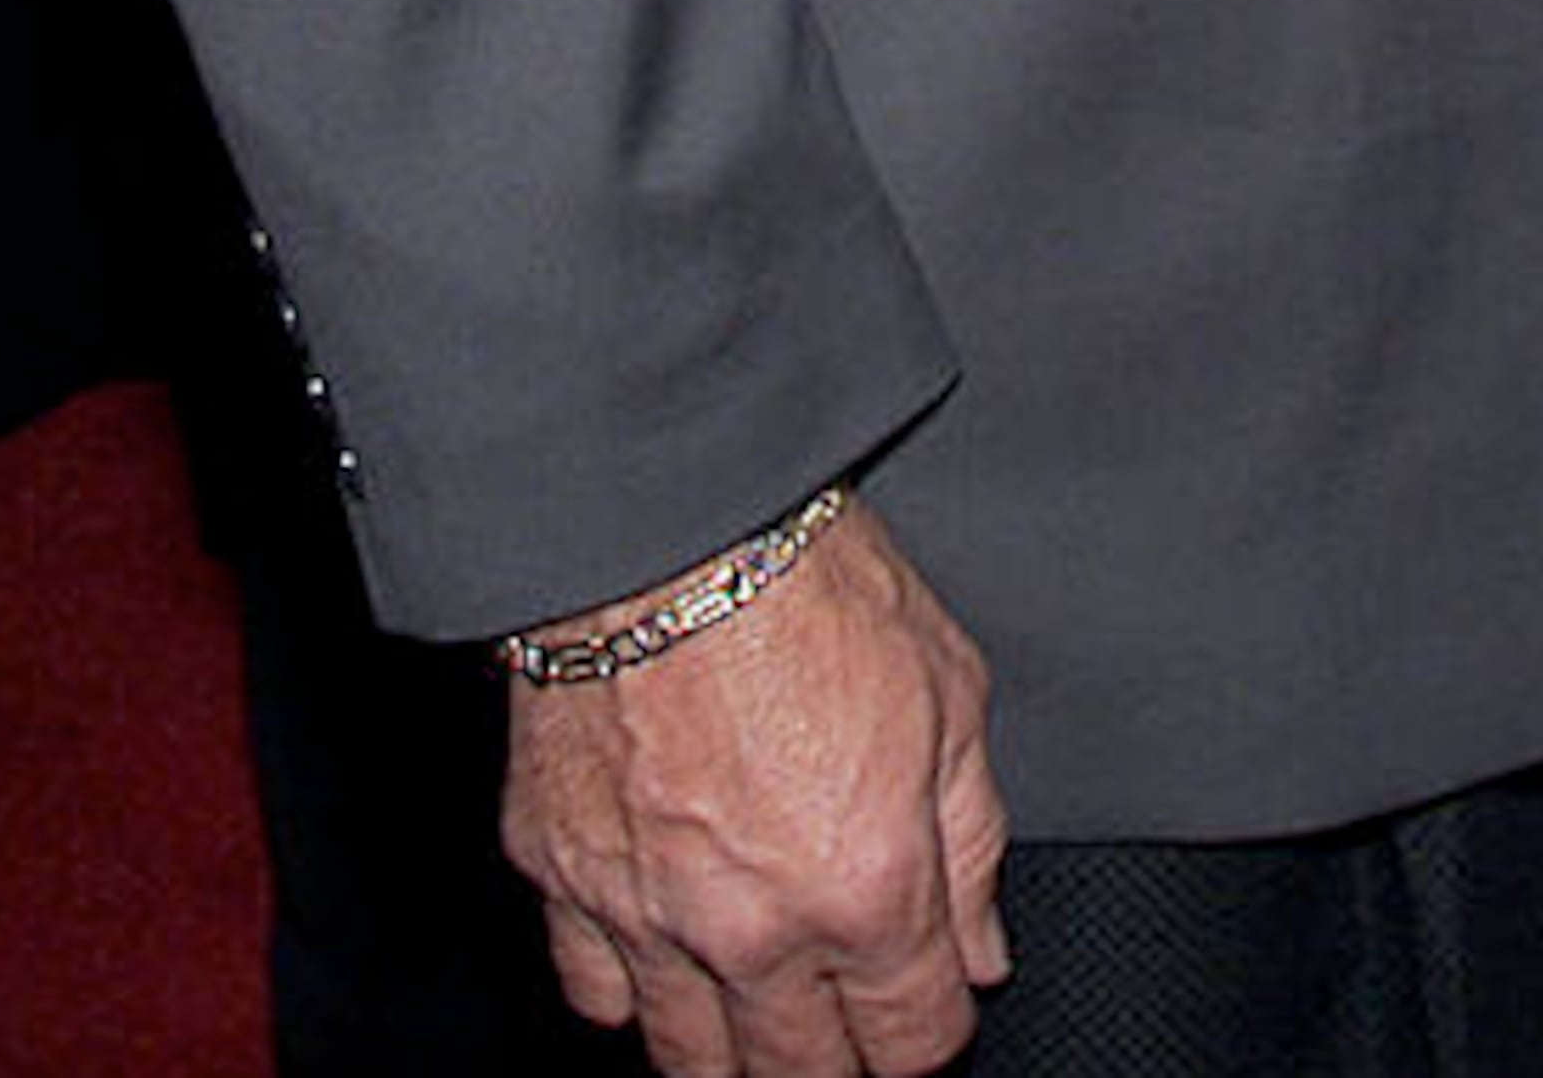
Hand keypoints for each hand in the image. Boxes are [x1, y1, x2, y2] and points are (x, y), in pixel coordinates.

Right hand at [502, 499, 1008, 1074]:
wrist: (663, 521)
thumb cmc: (807, 581)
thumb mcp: (950, 688)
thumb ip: (973, 839)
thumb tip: (979, 948)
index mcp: (867, 889)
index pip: (911, 1044)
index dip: (929, 1023)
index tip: (925, 992)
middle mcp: (755, 932)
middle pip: (802, 1077)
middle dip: (837, 1050)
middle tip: (842, 997)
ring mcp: (648, 918)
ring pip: (691, 1065)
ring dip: (736, 1042)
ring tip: (760, 996)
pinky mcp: (563, 882)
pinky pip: (594, 994)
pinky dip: (632, 987)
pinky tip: (665, 947)